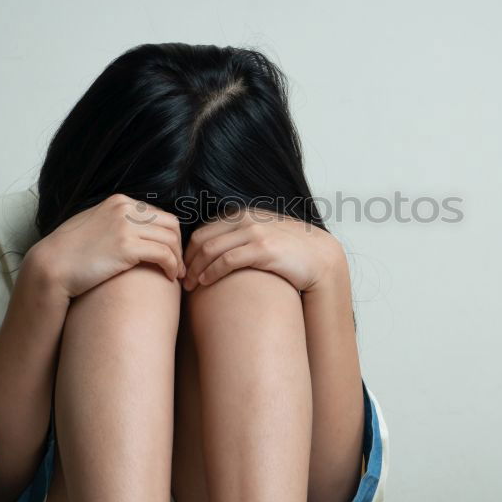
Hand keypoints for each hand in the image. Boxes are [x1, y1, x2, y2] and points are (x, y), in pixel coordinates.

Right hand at [28, 193, 184, 298]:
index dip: (168, 235)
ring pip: (171, 239)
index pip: (158, 214)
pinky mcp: (127, 247)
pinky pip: (164, 254)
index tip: (170, 253)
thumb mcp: (94, 224)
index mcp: (119, 202)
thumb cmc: (70, 252)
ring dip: (178, 259)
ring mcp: (126, 226)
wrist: (51, 266)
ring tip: (175, 274)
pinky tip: (169, 277)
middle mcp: (125, 209)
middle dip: (178, 245)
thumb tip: (134, 229)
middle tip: (177, 265)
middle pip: (170, 224)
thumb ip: (115, 221)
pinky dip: (172, 266)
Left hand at [182, 208, 345, 292]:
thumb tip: (219, 253)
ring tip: (189, 286)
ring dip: (195, 269)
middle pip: (202, 239)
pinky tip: (205, 283)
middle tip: (180, 279)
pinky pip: (227, 260)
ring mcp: (254, 232)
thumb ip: (242, 239)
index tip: (183, 269)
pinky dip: (211, 271)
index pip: (204, 231)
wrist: (321, 258)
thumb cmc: (291, 252)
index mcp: (243, 215)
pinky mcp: (262, 249)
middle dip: (187, 260)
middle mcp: (246, 220)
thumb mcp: (264, 237)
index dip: (188, 251)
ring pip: (210, 249)